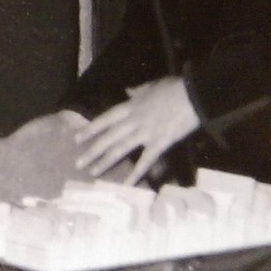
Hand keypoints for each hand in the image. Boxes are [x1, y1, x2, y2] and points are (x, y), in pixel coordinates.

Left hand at [75, 77, 200, 183]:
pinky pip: (145, 161)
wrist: (194, 94)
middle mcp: (133, 120)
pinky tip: (125, 184)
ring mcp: (145, 133)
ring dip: (105, 162)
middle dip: (92, 151)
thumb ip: (138, 91)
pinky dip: (135, 174)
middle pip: (108, 137)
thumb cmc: (174, 87)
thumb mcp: (152, 85)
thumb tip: (128, 91)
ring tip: (92, 172)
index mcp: (130, 106)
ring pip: (120, 149)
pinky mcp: (160, 143)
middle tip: (78, 163)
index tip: (77, 139)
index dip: (91, 130)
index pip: (105, 119)